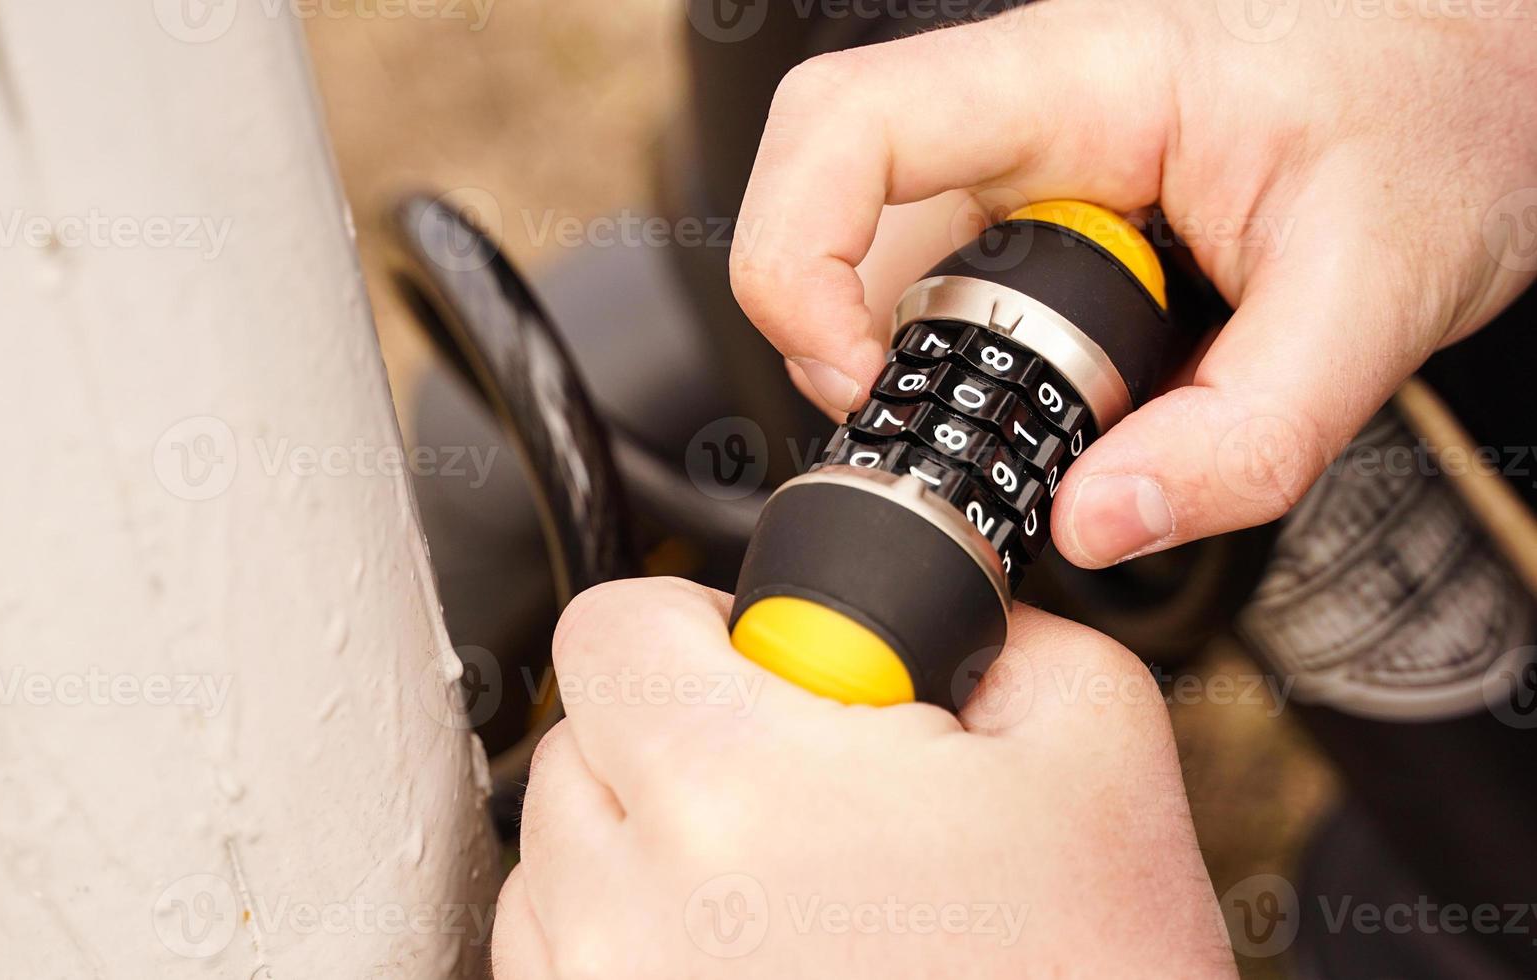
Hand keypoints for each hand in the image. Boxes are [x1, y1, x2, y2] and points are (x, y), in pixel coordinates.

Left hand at [491, 578, 1234, 977]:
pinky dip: (632, 938)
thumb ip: (991, 631)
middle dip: (679, 735)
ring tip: (781, 887)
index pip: (611, 629)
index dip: (694, 624)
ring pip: (560, 856)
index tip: (754, 660)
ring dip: (646, 844)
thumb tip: (917, 610)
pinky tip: (750, 956)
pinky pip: (562, 960)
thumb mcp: (1097, 752)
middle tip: (797, 785)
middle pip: (579, 739)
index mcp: (731, 788)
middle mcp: (627, 908)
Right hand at [730, 0, 1536, 567]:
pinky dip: (961, 358)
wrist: (1484, 78)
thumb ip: (1244, 433)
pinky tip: (1048, 398)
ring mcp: (1024, 156)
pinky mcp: (1042, 205)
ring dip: (908, 353)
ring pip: (879, 252)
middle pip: (831, 200)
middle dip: (835, 333)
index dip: (798, 265)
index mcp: (1080, 81)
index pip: (845, 129)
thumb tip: (1092, 523)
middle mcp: (1024, 109)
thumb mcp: (1374, 294)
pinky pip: (945, 278)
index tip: (858, 381)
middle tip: (920, 430)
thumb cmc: (1440, 122)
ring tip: (1023, 421)